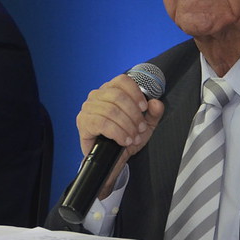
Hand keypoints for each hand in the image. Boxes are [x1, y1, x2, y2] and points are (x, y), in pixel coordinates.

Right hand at [76, 73, 164, 196]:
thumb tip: (156, 103)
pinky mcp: (83, 121)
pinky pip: (102, 123)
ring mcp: (88, 107)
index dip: (136, 93)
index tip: (144, 108)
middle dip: (133, 114)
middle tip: (141, 128)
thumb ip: (154, 113)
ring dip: (126, 126)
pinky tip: (123, 140)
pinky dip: (117, 133)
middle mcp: (97, 95)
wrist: (112, 159)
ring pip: (111, 110)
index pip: (122, 81)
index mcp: (111, 90)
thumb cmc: (125, 138)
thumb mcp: (145, 125)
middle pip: (118, 96)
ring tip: (133, 137)